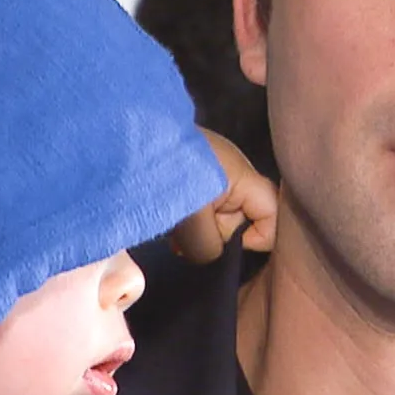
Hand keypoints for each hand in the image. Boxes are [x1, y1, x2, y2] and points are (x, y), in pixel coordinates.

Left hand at [168, 129, 277, 262]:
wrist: (121, 140)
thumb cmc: (165, 176)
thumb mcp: (192, 220)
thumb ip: (209, 246)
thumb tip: (206, 254)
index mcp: (242, 175)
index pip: (273, 213)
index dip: (260, 238)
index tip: (229, 245)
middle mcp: (232, 170)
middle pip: (244, 217)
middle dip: (218, 235)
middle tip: (188, 240)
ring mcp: (210, 170)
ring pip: (218, 215)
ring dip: (198, 231)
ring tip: (174, 233)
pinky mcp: (189, 171)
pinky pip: (200, 205)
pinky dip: (187, 219)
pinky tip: (168, 223)